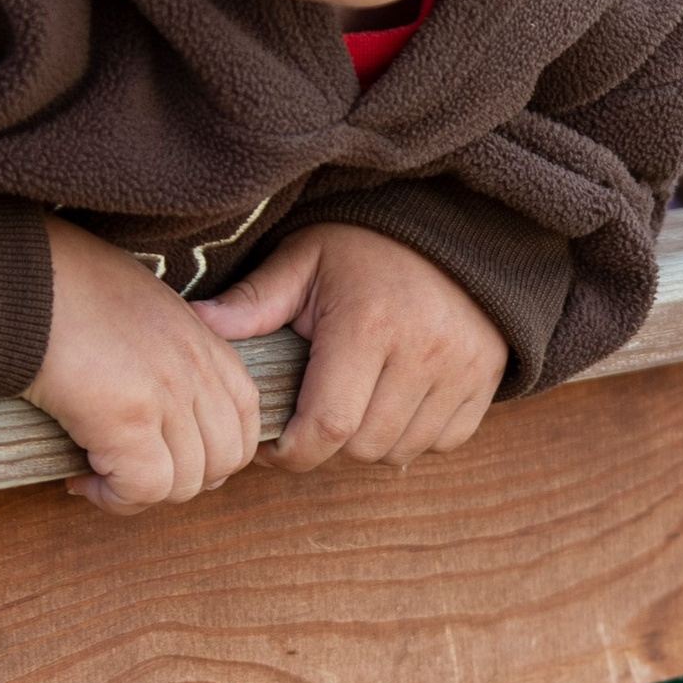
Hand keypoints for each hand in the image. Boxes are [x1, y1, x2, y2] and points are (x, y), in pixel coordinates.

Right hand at [26, 219, 262, 510]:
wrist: (17, 276)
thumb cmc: (62, 287)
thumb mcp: (138, 309)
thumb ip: (165, 353)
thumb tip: (153, 407)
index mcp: (204, 341)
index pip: (246, 420)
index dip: (210, 454)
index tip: (162, 454)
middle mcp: (195, 368)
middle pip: (223, 461)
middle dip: (178, 482)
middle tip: (128, 473)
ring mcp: (166, 393)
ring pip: (184, 483)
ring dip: (140, 493)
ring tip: (96, 475)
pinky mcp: (127, 416)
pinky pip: (144, 488)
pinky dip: (114, 497)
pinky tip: (80, 480)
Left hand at [200, 223, 507, 476]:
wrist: (452, 231)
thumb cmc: (364, 249)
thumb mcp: (304, 262)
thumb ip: (253, 303)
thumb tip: (195, 326)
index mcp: (367, 325)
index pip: (326, 426)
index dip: (292, 452)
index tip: (274, 445)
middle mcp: (422, 351)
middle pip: (361, 447)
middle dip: (327, 446)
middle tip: (310, 418)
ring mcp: (462, 368)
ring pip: (400, 451)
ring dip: (368, 444)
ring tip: (352, 407)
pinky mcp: (487, 379)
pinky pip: (443, 442)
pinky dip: (413, 437)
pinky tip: (393, 404)